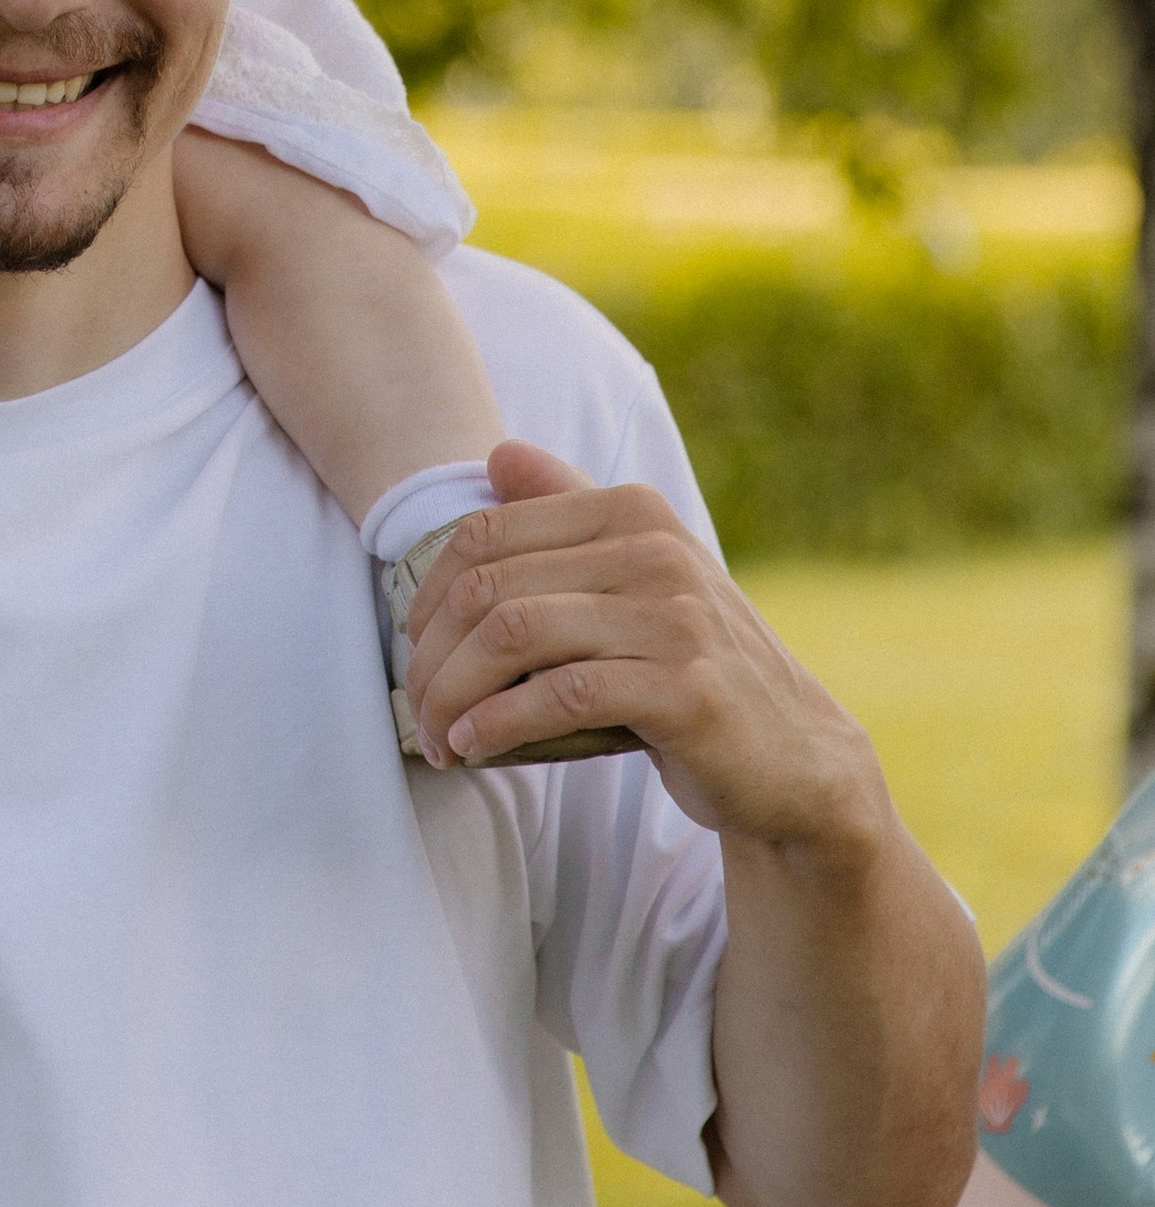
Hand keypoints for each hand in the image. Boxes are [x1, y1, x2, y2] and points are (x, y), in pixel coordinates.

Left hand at [401, 437, 886, 851]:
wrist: (793, 753)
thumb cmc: (690, 663)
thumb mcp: (635, 577)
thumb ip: (569, 512)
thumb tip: (498, 452)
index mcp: (633, 510)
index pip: (486, 533)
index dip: (428, 594)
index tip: (414, 648)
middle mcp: (656, 550)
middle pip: (491, 588)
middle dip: (433, 655)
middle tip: (415, 708)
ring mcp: (676, 618)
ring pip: (515, 635)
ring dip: (455, 693)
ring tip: (438, 735)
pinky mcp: (687, 689)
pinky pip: (563, 694)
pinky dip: (500, 722)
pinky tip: (475, 745)